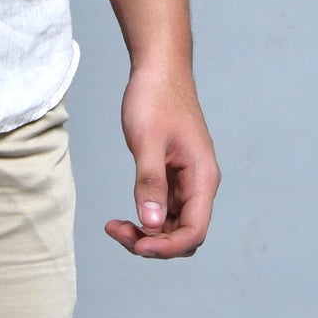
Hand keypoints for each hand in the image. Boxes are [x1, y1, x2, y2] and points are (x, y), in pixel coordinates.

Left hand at [105, 64, 219, 258]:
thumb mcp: (147, 141)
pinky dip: (145, 219)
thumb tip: (150, 224)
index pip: (194, 231)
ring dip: (147, 234)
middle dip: (153, 243)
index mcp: (202, 177)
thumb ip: (150, 183)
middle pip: (184, 234)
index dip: (166, 247)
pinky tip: (123, 217)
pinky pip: (164, 210)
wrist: (160, 70)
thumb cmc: (155, 99)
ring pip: (172, 226)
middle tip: (116, 231)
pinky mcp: (173, 177)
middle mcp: (199, 184)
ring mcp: (187, 182)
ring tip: (115, 226)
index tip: (135, 244)